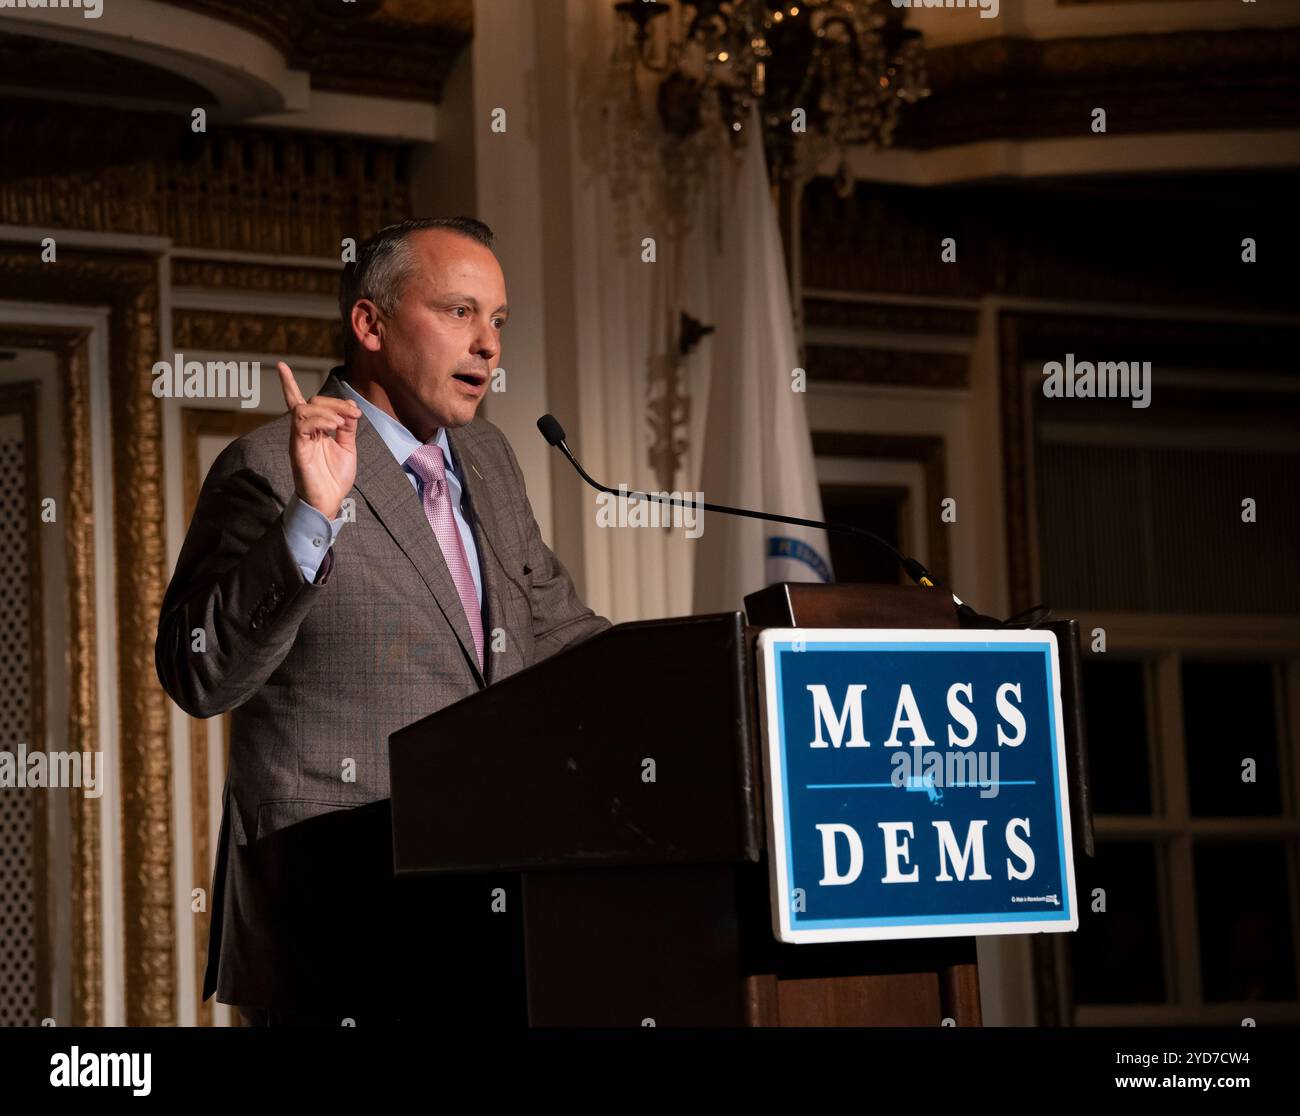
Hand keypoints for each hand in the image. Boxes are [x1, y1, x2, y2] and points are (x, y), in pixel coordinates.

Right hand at [277, 361, 360, 519]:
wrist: (330, 501)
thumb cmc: (335, 477)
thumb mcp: (347, 447)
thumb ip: (347, 427)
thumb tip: (351, 408)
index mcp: (313, 430)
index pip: (299, 402)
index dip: (289, 384)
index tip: (281, 366)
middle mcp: (303, 432)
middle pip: (310, 402)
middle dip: (333, 402)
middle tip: (352, 413)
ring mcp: (298, 439)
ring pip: (303, 409)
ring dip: (327, 410)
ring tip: (342, 423)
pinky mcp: (297, 449)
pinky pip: (301, 425)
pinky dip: (320, 421)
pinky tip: (334, 427)